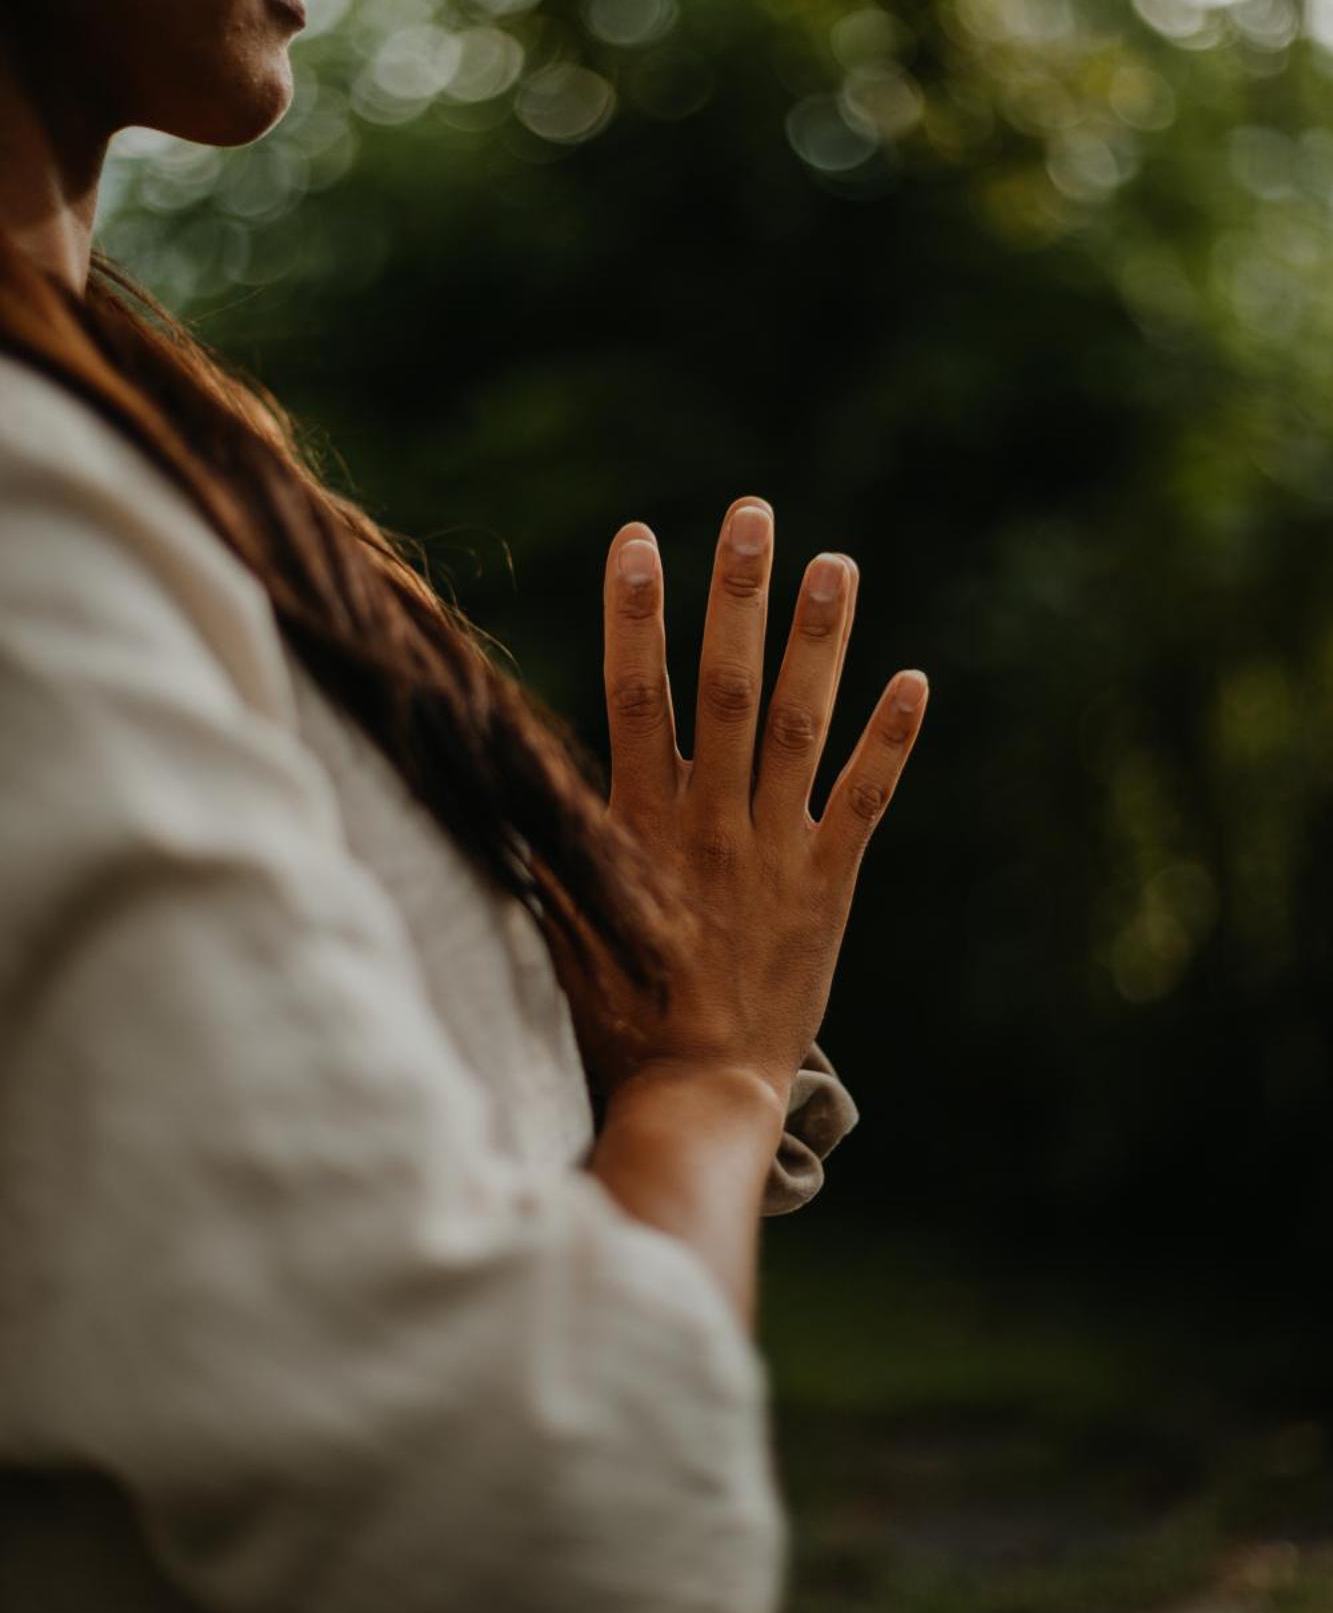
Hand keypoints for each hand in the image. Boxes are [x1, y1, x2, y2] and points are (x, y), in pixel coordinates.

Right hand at [555, 496, 927, 1110]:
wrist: (696, 1097)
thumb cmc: (609, 1020)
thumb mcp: (552, 927)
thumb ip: (537, 845)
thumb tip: (489, 773)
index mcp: (638, 826)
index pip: (634, 697)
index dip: (636, 615)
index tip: (637, 538)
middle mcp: (710, 822)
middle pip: (725, 690)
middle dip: (736, 597)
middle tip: (752, 515)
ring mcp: (774, 850)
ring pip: (798, 727)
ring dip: (817, 643)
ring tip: (835, 565)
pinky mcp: (827, 886)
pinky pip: (864, 802)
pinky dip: (888, 743)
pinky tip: (915, 681)